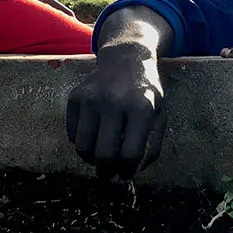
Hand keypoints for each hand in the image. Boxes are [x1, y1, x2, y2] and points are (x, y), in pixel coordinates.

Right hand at [66, 43, 164, 178]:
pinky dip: (81, 142)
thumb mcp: (159, 114)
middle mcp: (114, 102)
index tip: (126, 173)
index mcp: (140, 108)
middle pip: (104, 154)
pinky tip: (93, 135)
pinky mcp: (75, 97)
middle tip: (108, 173)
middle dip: (106, 171)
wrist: (126, 59)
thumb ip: (152, 145)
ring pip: (83, 147)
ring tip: (98, 156)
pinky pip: (72, 134)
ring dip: (90, 159)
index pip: (130, 153)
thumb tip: (133, 172)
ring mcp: (92, 98)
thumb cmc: (145, 92)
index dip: (128, 170)